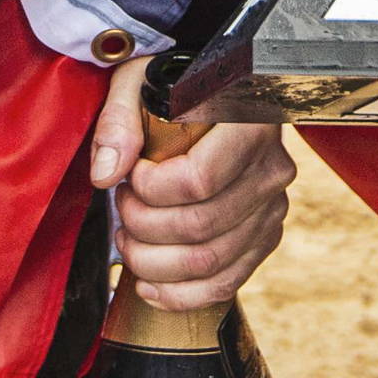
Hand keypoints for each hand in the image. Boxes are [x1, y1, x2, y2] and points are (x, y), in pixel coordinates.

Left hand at [91, 56, 293, 310]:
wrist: (215, 97)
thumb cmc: (174, 89)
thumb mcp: (140, 82)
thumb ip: (119, 121)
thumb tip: (105, 174)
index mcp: (249, 125)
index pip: (199, 180)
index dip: (150, 190)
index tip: (129, 177)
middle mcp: (270, 169)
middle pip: (200, 227)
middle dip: (143, 228)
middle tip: (121, 208)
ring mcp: (272, 207)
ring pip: (210, 263)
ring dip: (154, 264)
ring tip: (128, 241)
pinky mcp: (265, 235)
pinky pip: (227, 282)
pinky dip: (183, 295)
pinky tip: (150, 287)